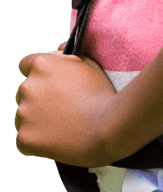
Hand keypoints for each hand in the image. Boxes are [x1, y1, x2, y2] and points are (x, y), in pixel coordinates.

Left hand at [16, 50, 116, 166]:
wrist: (109, 127)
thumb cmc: (103, 95)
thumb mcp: (89, 64)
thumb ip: (68, 55)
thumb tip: (57, 50)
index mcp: (41, 65)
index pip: (26, 65)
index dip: (39, 75)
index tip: (50, 85)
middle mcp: (27, 86)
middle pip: (25, 93)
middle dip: (39, 99)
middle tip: (63, 110)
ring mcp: (23, 113)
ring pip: (24, 117)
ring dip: (38, 120)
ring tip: (64, 127)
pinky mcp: (25, 137)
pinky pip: (25, 139)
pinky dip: (38, 142)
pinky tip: (59, 141)